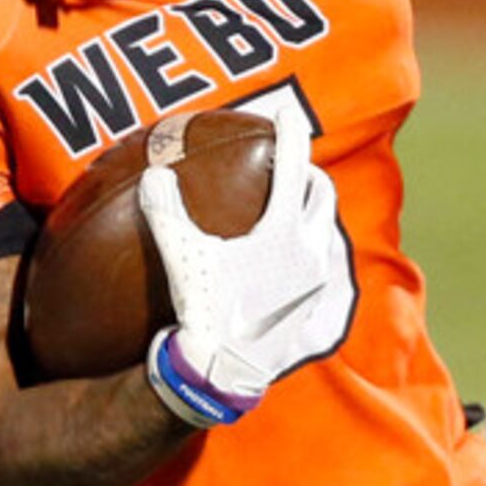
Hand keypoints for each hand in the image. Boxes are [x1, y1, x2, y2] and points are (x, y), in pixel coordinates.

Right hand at [136, 89, 356, 426]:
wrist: (224, 370)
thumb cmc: (204, 310)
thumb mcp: (181, 255)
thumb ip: (166, 210)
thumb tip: (153, 175)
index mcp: (283, 229)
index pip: (292, 165)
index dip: (289, 133)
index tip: (285, 114)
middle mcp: (313, 250)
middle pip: (321, 194)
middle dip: (307, 174)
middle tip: (288, 170)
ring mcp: (323, 283)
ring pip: (329, 231)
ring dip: (314, 216)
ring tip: (294, 216)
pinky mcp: (323, 311)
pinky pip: (331, 271)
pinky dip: (319, 256)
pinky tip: (304, 265)